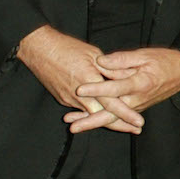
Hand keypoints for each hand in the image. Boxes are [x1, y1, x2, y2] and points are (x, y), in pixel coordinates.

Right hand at [17, 25, 142, 133]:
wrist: (40, 50)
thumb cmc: (68, 48)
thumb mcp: (93, 54)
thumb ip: (109, 69)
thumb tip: (123, 78)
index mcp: (90, 81)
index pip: (111, 102)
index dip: (126, 114)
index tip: (139, 122)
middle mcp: (79, 95)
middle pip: (102, 116)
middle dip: (120, 124)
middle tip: (137, 130)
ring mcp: (69, 99)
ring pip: (91, 115)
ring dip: (106, 120)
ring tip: (124, 125)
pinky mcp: (63, 99)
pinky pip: (81, 109)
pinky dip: (92, 113)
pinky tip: (103, 116)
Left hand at [66, 47, 179, 132]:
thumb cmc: (165, 61)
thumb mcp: (145, 55)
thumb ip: (122, 59)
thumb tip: (101, 62)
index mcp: (140, 83)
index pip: (115, 88)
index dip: (97, 89)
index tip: (80, 88)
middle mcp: (138, 99)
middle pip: (111, 113)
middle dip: (90, 120)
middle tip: (72, 126)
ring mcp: (137, 106)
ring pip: (112, 118)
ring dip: (93, 122)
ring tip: (73, 126)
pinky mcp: (136, 108)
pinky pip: (118, 116)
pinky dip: (102, 119)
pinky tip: (87, 121)